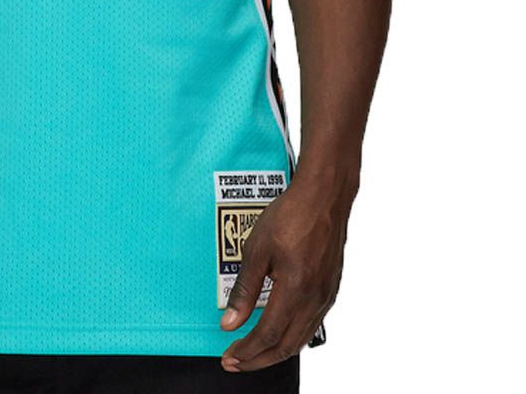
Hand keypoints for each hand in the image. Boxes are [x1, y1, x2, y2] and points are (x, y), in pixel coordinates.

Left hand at [219, 172, 353, 371]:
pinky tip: (280, 332)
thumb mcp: (257, 249)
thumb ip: (244, 289)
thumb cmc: (290, 215)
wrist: (324, 196)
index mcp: (295, 291)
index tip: (229, 357)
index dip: (247, 351)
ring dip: (276, 351)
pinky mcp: (330, 287)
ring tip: (254, 353)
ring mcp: (326, 295)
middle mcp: (314, 299)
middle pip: (286, 346)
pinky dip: (293, 336)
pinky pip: (312, 324)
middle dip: (259, 359)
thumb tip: (230, 322)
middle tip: (236, 363)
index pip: (267, 336)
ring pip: (301, 338)